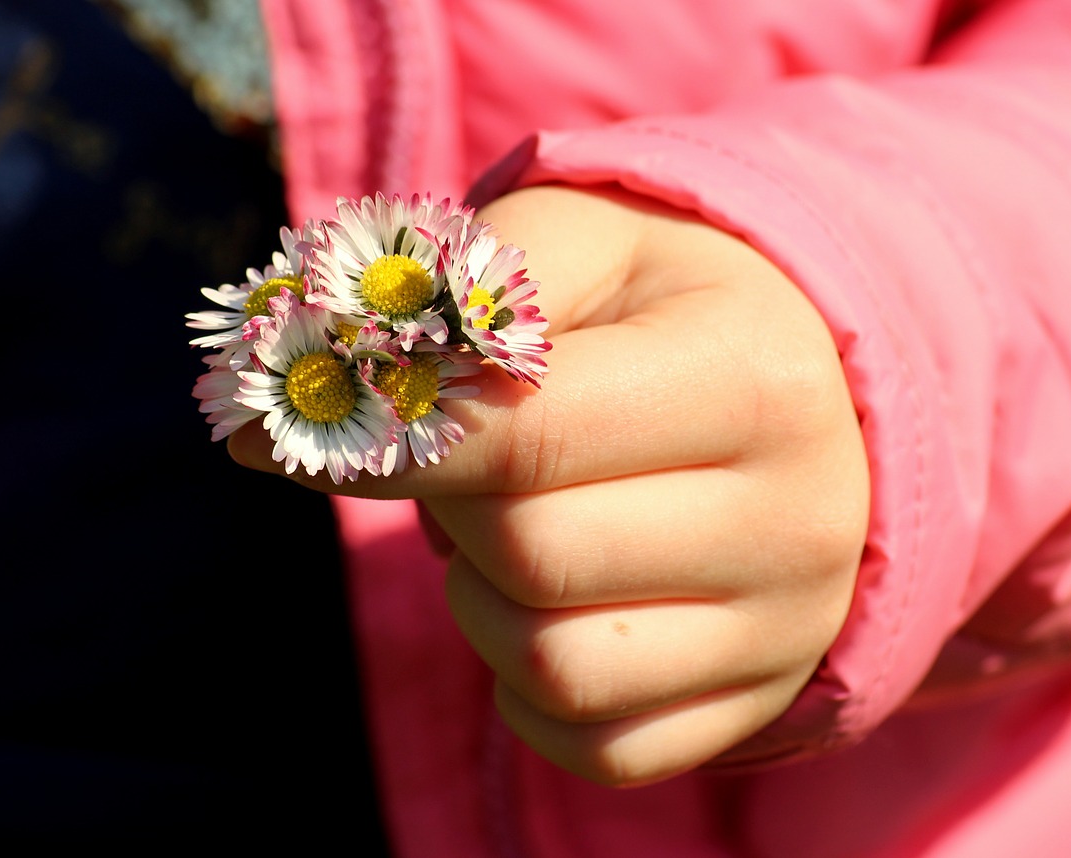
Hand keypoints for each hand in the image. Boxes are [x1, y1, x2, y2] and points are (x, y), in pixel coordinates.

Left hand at [229, 184, 869, 785]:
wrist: (804, 391)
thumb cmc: (667, 304)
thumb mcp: (578, 242)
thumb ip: (441, 300)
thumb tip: (265, 426)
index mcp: (755, 379)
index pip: (530, 438)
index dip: (392, 436)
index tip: (309, 423)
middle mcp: (797, 520)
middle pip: (531, 555)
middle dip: (450, 507)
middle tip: (457, 460)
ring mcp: (786, 630)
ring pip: (551, 666)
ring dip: (480, 600)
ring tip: (511, 528)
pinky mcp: (756, 702)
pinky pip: (588, 742)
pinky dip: (525, 684)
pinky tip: (548, 603)